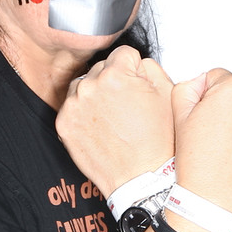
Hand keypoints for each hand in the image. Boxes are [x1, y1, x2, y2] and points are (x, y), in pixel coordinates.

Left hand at [56, 46, 173, 196]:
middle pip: (102, 68)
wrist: (141, 178)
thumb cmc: (156, 141)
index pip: (123, 53)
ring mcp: (73, 106)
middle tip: (127, 105)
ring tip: (113, 116)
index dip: (134, 68)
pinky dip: (84, 113)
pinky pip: (72, 106)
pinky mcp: (64, 124)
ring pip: (84, 85)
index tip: (137, 84)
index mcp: (115, 76)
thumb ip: (150, 67)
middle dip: (114, 81)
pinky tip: (101, 126)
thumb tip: (137, 63)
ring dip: (96, 94)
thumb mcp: (168, 94)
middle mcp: (90, 87)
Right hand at [171, 69, 231, 218]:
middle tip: (212, 135)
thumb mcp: (178, 115)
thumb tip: (201, 81)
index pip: (217, 77)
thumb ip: (188, 86)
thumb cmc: (196, 162)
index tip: (202, 118)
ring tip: (227, 147)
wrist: (215, 201)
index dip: (204, 97)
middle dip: (225, 108)